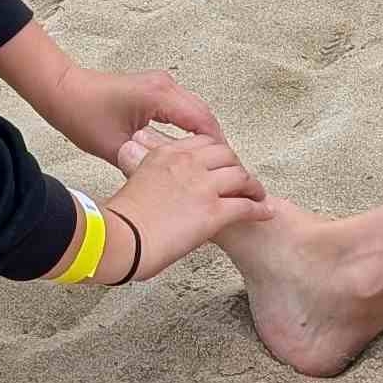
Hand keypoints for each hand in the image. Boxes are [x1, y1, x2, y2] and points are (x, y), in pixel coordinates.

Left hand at [52, 58, 226, 161]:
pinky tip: (190, 149)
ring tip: (209, 165)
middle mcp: (165, 85)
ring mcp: (161, 84)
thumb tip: (167, 184)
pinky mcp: (155, 88)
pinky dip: (191, 127)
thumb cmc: (82, 115)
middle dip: (215, 144)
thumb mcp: (115, 149)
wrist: (63, 91)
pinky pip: (183, 107)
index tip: (223, 171)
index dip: (217, 148)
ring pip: (196, 110)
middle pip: (205, 115)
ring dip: (204, 135)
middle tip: (222, 172)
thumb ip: (145, 164)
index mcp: (159, 96)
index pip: (203, 122)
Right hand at [107, 132, 268, 283]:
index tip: (221, 166)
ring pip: (241, 177)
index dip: (218, 154)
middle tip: (241, 181)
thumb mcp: (133, 181)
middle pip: (227, 155)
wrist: (117, 239)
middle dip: (237, 167)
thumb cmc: (120, 220)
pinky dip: (259, 210)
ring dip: (253, 187)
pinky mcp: (213, 212)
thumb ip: (147, 172)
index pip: (203, 143)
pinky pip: (246, 206)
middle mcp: (187, 164)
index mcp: (167, 154)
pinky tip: (265, 213)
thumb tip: (152, 180)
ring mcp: (203, 187)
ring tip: (257, 196)